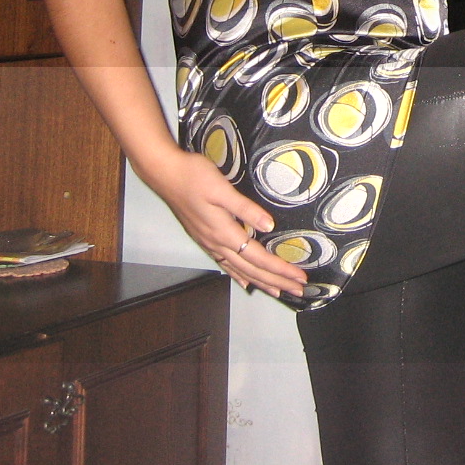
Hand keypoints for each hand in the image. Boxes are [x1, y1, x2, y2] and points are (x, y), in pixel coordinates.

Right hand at [136, 145, 306, 297]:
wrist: (165, 174)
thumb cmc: (194, 176)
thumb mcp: (222, 189)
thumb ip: (245, 208)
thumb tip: (269, 226)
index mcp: (224, 233)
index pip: (258, 258)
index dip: (280, 270)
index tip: (299, 278)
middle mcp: (217, 243)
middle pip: (251, 269)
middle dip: (276, 281)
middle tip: (298, 290)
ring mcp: (209, 243)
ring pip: (239, 270)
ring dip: (260, 281)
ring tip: (277, 291)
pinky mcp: (203, 238)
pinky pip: (225, 264)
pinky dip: (238, 275)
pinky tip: (244, 281)